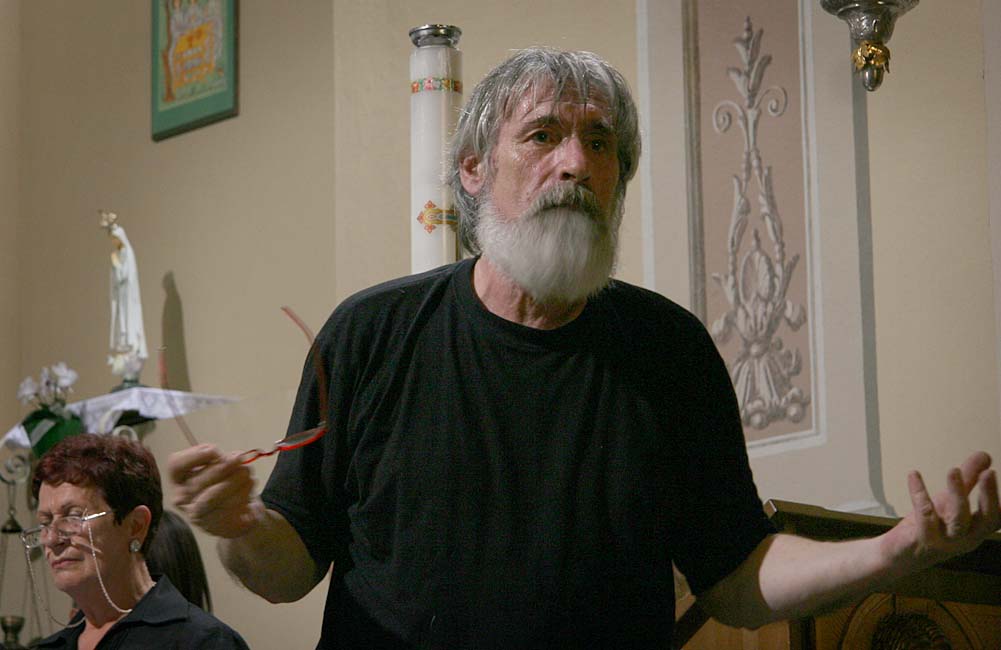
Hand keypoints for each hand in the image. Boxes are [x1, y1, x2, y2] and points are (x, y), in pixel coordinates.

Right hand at [167, 444, 263, 538]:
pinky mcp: (215, 526)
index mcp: (180, 480)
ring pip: (213, 497)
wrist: (237, 515)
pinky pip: (228, 509)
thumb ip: (221, 460)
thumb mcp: (220, 467)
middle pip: (197, 482)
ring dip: (236, 481)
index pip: (175, 466)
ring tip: (248, 475)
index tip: (215, 450)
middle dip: (222, 468)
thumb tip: (233, 457)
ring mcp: (197, 515)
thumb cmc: (224, 485)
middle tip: (239, 458)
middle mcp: (183, 499)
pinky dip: (243, 495)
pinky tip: (249, 489)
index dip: (194, 456)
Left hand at [890, 451, 999, 566]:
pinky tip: (914, 475)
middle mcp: (966, 538)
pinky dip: (920, 493)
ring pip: (958, 519)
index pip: (998, 517)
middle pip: (986, 520)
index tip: (998, 474)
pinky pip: (925, 515)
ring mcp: (945, 542)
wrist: (897, 555)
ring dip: (958, 494)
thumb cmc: (929, 527)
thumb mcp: (950, 501)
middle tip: (989, 472)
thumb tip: (985, 456)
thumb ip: (968, 480)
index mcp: (976, 530)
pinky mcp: (923, 540)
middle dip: (989, 497)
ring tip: (954, 470)